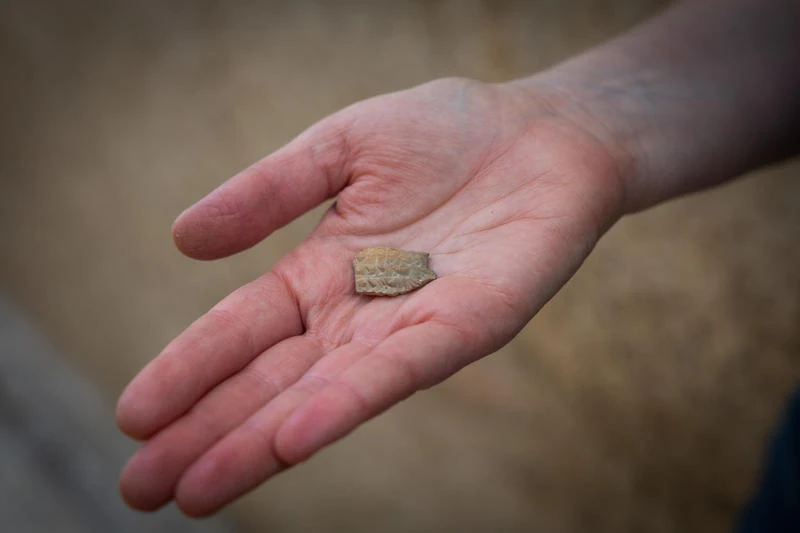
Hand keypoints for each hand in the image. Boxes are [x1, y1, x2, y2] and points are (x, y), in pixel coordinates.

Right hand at [116, 77, 624, 515]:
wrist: (542, 131)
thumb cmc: (445, 133)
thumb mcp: (339, 147)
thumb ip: (268, 192)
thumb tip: (182, 239)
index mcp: (322, 272)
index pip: (241, 330)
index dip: (188, 370)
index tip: (133, 414)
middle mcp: (359, 313)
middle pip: (272, 381)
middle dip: (208, 433)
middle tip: (141, 489)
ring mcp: (411, 325)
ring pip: (325, 393)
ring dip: (260, 443)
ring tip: (197, 491)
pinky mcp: (469, 324)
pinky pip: (402, 369)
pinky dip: (347, 402)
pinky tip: (293, 437)